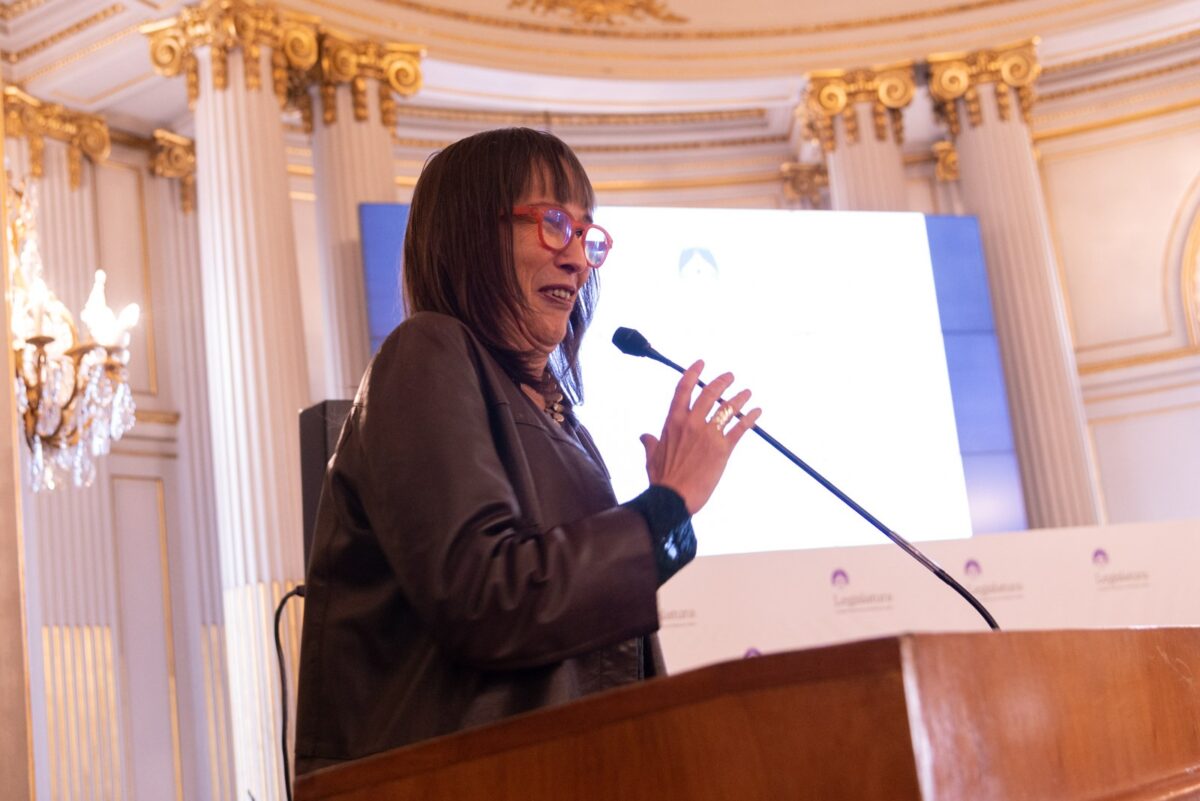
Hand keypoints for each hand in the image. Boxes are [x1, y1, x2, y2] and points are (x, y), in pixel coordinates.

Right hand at [640, 360, 762, 514]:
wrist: (674, 497)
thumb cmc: (662, 480)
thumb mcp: (652, 457)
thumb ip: (650, 443)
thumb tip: (644, 436)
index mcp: (673, 422)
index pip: (683, 389)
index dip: (693, 373)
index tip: (701, 363)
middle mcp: (691, 423)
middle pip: (710, 393)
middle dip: (722, 381)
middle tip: (730, 376)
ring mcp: (708, 435)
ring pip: (728, 408)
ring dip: (739, 398)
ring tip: (747, 392)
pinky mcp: (723, 449)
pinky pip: (740, 428)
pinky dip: (750, 418)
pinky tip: (757, 412)